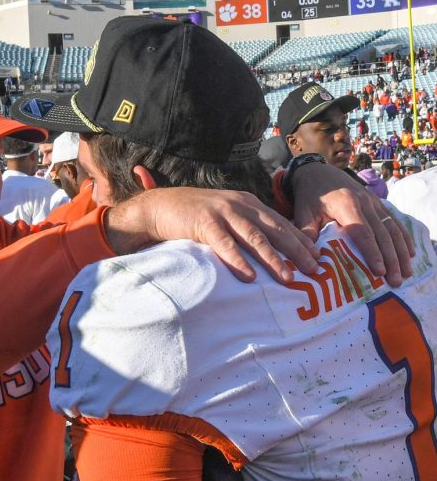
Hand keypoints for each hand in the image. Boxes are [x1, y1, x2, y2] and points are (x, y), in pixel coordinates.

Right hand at [104, 187, 319, 283]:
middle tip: (315, 269)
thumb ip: (246, 225)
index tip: (319, 258)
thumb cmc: (194, 215)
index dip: (301, 240)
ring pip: (254, 238)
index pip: (281, 223)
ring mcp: (222, 213)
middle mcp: (240, 205)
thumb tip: (270, 248)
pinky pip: (224, 245)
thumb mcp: (226, 214)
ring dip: (273, 259)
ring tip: (288, 278)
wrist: (161, 207)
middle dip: (297, 250)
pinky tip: (249, 276)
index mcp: (248, 203)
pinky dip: (238, 261)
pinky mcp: (204, 224)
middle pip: (275, 229)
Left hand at [292, 163, 413, 286]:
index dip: (372, 252)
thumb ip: (307, 234)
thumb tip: (311, 259)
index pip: (363, 232)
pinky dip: (404, 238)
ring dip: (401, 252)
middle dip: (391, 259)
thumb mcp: (302, 213)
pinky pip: (394, 222)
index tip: (380, 271)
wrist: (317, 172)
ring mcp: (374, 202)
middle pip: (383, 234)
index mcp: (346, 205)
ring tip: (406, 273)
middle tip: (396, 281)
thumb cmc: (309, 197)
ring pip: (392, 228)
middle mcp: (365, 202)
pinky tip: (410, 254)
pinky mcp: (378, 203)